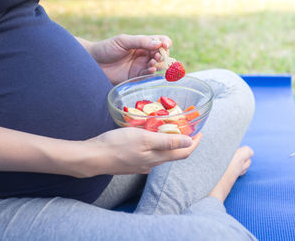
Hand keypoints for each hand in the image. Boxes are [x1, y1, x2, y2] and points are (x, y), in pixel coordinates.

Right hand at [82, 128, 201, 175]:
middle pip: (174, 155)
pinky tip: (151, 138)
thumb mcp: (144, 138)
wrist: (93, 157)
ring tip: (171, 131)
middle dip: (184, 143)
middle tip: (188, 129)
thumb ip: (167, 141)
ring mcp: (141, 165)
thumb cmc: (117, 144)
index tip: (201, 132)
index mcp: (157, 158)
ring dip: (170, 145)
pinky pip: (150, 155)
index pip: (184, 153)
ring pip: (162, 155)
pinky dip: (157, 147)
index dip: (195, 143)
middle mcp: (152, 164)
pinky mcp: (132, 164)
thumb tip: (189, 143)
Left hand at [87, 34, 171, 83]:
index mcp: (141, 43)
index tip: (165, 45)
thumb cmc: (106, 48)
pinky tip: (150, 69)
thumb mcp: (123, 41)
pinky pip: (147, 76)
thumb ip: (141, 41)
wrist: (92, 62)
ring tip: (152, 62)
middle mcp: (143, 55)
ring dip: (158, 64)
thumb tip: (159, 43)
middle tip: (157, 56)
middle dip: (162, 55)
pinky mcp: (135, 77)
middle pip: (161, 55)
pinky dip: (151, 73)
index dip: (165, 43)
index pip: (159, 41)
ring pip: (156, 66)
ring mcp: (140, 66)